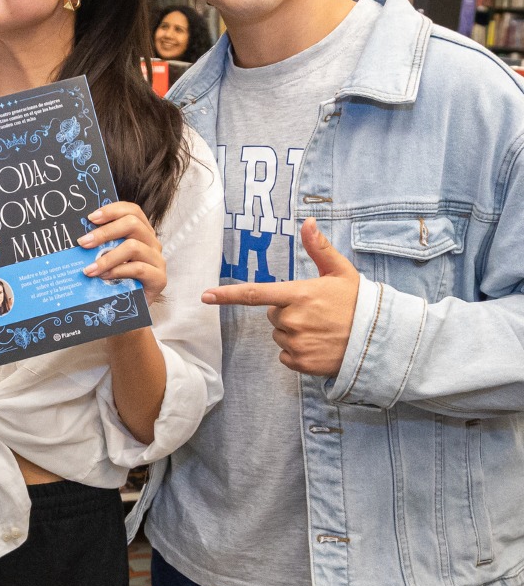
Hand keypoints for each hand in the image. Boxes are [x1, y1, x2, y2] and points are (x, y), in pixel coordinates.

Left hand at [78, 201, 167, 304]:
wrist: (129, 310)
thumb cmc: (116, 281)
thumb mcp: (107, 258)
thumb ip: (100, 246)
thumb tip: (78, 236)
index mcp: (141, 232)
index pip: (132, 210)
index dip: (112, 210)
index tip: (90, 218)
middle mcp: (152, 242)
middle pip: (133, 224)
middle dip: (104, 232)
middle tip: (83, 243)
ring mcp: (158, 260)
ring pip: (133, 247)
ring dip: (107, 257)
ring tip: (89, 269)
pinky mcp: (159, 278)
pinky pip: (138, 269)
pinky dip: (118, 271)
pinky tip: (103, 278)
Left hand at [202, 218, 359, 375]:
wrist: (379, 340)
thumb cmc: (358, 302)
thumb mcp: (341, 272)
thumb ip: (319, 248)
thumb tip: (308, 222)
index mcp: (299, 294)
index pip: (255, 294)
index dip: (228, 296)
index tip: (205, 297)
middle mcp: (293, 319)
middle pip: (272, 315)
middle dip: (288, 312)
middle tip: (316, 313)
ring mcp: (297, 343)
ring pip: (279, 336)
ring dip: (294, 333)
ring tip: (321, 330)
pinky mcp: (301, 363)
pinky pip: (286, 356)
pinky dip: (298, 353)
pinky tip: (319, 346)